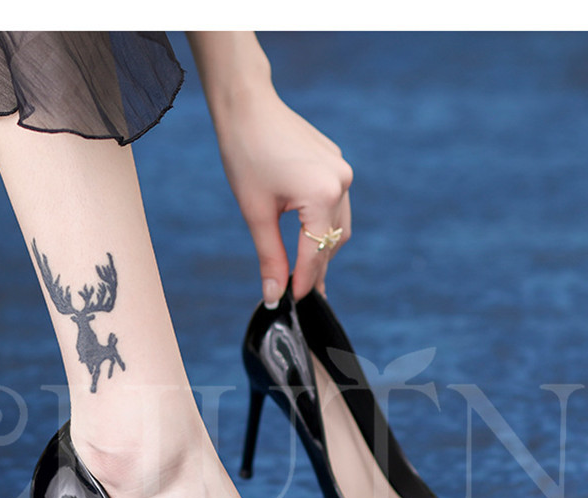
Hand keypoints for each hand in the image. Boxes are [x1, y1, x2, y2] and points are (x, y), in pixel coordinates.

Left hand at [215, 90, 352, 305]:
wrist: (248, 106)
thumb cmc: (246, 155)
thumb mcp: (255, 213)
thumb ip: (270, 258)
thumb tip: (273, 295)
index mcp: (322, 194)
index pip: (315, 252)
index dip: (303, 281)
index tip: (292, 302)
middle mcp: (341, 183)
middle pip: (331, 242)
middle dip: (314, 268)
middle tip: (296, 292)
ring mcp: (342, 171)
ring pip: (338, 226)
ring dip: (321, 248)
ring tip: (303, 271)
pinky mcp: (337, 164)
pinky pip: (336, 205)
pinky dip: (322, 225)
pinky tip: (307, 237)